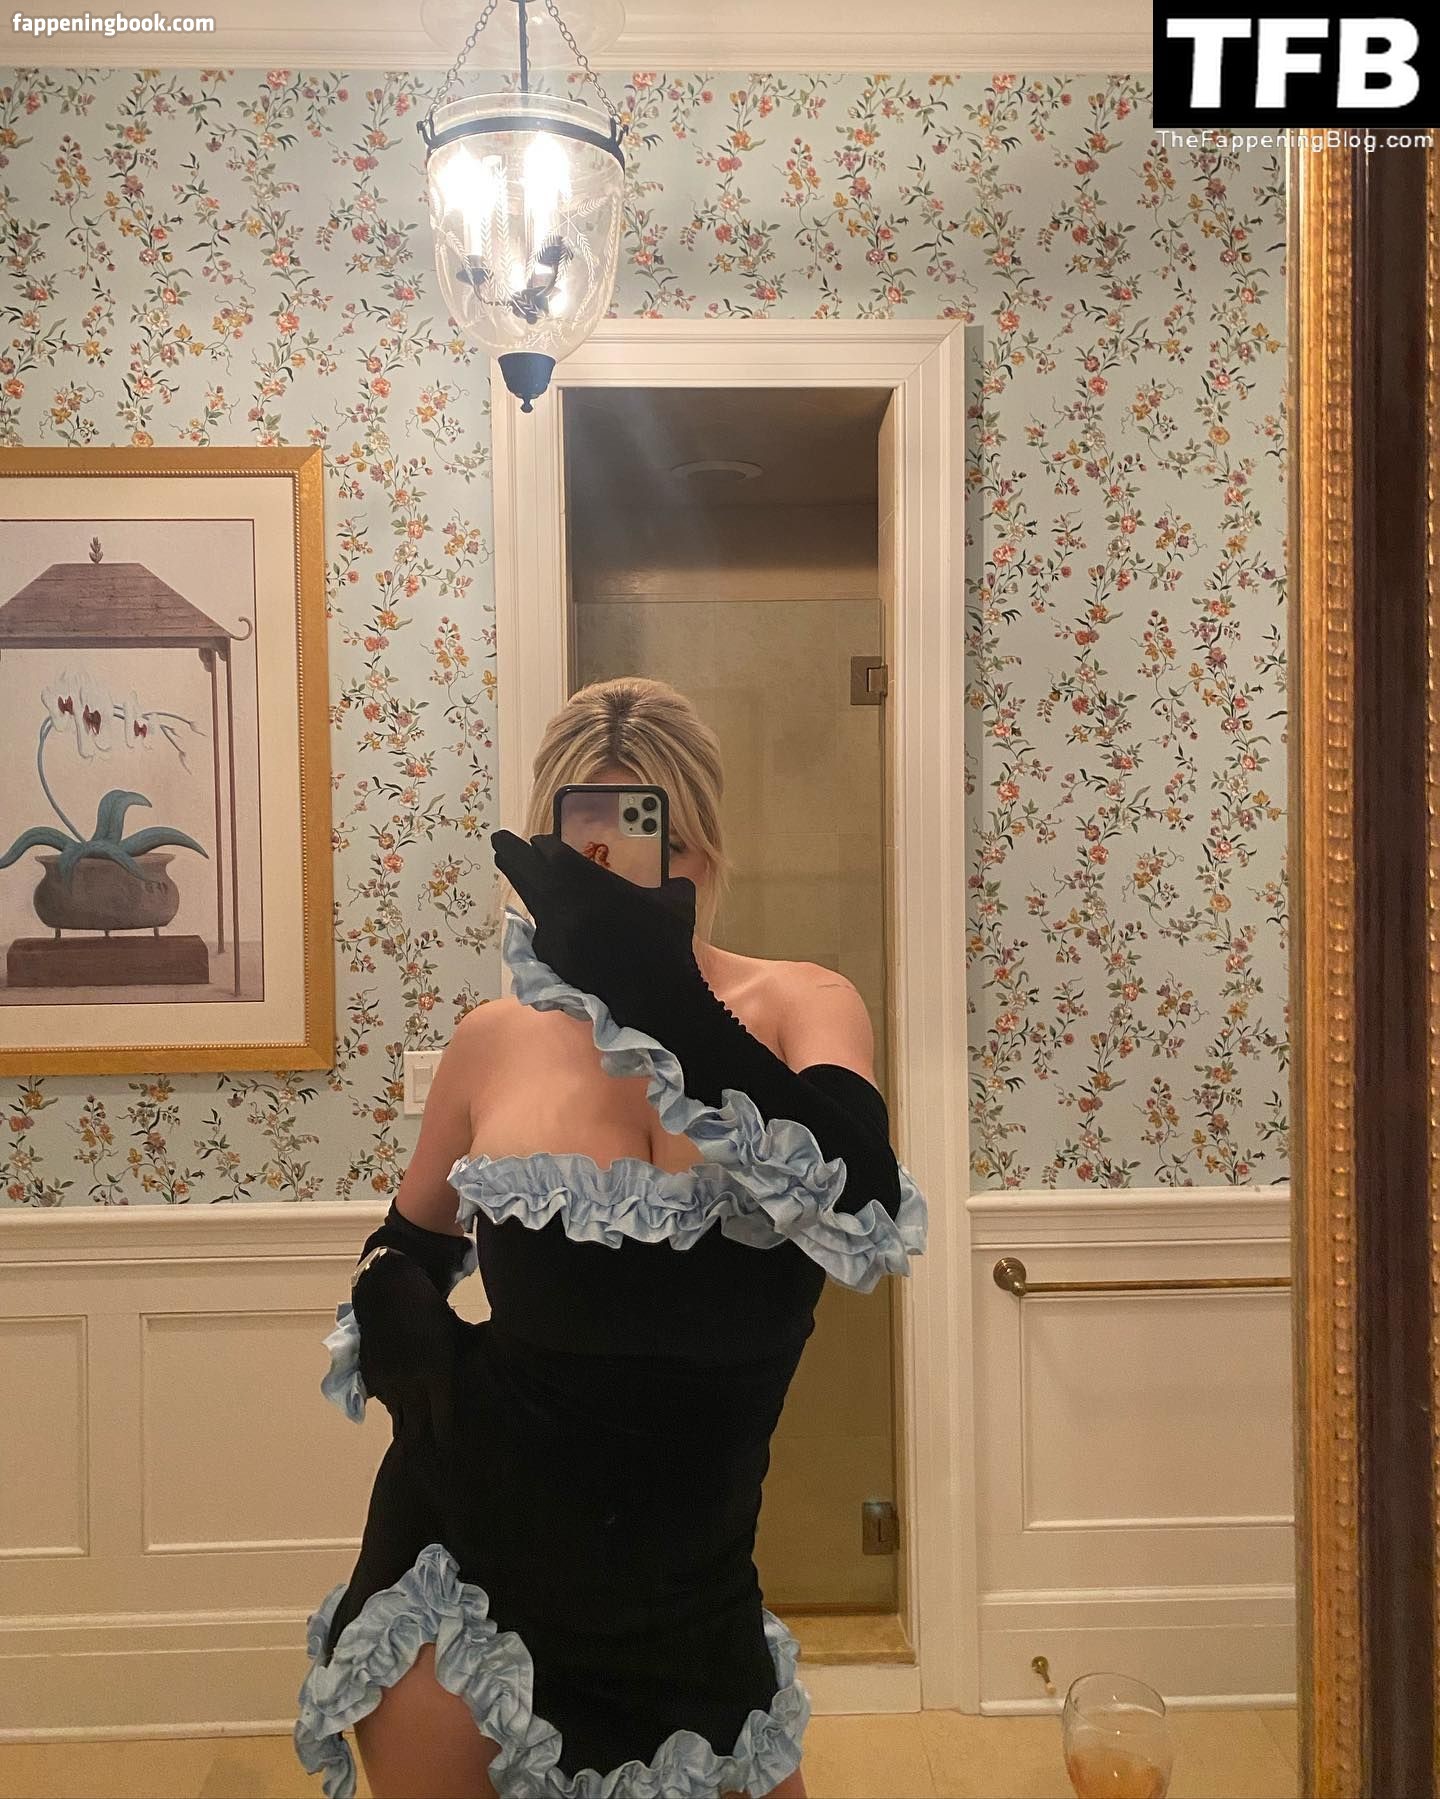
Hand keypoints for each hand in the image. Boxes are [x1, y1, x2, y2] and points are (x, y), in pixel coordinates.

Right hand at [352, 1249, 459, 1449]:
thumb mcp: (452, 1333)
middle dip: (426, 1445)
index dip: (447, 1440)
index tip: (453, 1454)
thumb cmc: (430, 1307)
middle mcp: (410, 1384)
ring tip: (417, 1445)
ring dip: (409, 1425)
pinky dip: (393, 1406)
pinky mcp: (370, 1375)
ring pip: (398, 1417)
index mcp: (437, 1374)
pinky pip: (383, 1402)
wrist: (388, 1288)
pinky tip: (402, 1408)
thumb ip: (460, 1360)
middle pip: (418, 1429)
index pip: (442, 1423)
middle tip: (435, 1464)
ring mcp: (387, 1381)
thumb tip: (481, 1378)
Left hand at [491, 829, 702, 1030]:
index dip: (543, 844)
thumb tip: (673, 880)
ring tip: (516, 873)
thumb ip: (666, 881)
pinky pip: (540, 934)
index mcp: (584, 877)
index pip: (548, 849)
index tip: (540, 841)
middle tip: (499, 841)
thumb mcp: (674, 899)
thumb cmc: (665, 941)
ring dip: (524, 885)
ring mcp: (551, 931)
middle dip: (511, 853)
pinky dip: (544, 925)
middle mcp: (559, 900)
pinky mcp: (550, 958)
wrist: (654, 992)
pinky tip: (550, 922)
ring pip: (529, 901)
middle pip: (523, 868)